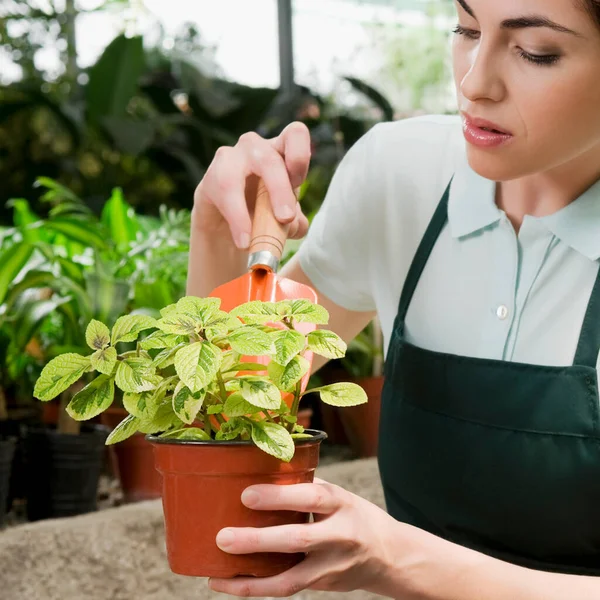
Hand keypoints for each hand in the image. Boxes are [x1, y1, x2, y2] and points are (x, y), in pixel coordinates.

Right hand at [193, 121, 310, 250]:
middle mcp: (256, 148)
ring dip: (245, 211)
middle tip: (285, 219)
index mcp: (281, 151)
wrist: (229, 227)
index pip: (295, 134)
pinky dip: (234, 221)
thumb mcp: (286, 221)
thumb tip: (292, 224)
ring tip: (252, 240)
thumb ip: (295, 223)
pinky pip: (220, 196)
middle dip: (279, 191)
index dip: (299, 154)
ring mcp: (229, 158)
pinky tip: (242, 240)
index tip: (298, 183)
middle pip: (269, 159)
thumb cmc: (264, 213)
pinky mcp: (210, 178)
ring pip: (234, 177)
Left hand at [209, 478, 406, 597]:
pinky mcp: (323, 586)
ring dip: (252, 580)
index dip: (279, 497)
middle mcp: (339, 535)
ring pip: (291, 578)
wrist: (390, 555)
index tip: (246, 495)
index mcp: (341, 503)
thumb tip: (260, 472)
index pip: (310, 498)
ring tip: (218, 575)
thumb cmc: (354, 515)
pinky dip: (257, 588)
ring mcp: (331, 566)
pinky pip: (287, 589)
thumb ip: (306, 487)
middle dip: (258, 541)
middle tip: (223, 538)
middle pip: (299, 539)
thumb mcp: (339, 495)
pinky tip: (229, 584)